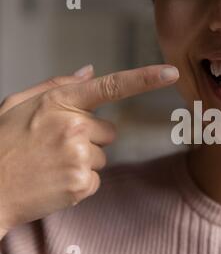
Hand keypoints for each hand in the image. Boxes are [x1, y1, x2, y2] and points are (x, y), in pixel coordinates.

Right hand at [0, 64, 178, 236]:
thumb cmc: (2, 144)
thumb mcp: (19, 104)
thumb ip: (56, 85)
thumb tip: (89, 70)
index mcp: (60, 102)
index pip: (111, 86)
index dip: (145, 78)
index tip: (171, 72)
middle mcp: (74, 126)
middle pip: (109, 131)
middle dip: (90, 138)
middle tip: (57, 146)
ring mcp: (80, 156)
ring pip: (102, 156)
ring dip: (83, 161)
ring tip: (51, 164)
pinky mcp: (82, 183)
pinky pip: (96, 179)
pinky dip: (80, 182)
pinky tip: (55, 180)